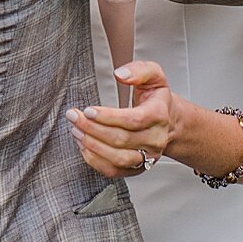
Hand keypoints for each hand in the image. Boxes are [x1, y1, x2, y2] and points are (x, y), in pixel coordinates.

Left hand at [66, 61, 177, 178]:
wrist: (169, 122)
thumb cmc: (156, 99)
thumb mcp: (154, 76)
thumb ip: (139, 70)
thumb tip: (120, 73)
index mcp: (159, 115)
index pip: (133, 120)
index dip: (108, 117)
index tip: (87, 110)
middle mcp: (155, 139)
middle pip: (121, 139)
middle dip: (92, 128)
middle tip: (73, 116)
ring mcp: (147, 156)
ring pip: (117, 158)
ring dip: (92, 145)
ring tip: (76, 130)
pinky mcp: (137, 168)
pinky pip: (113, 171)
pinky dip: (95, 160)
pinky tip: (83, 145)